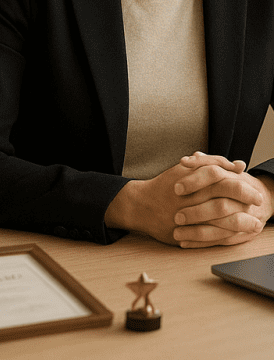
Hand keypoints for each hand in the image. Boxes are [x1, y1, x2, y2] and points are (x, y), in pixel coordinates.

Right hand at [106, 154, 264, 246]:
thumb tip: (238, 165)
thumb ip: (211, 163)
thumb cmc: (166, 185)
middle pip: (224, 198)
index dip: (242, 185)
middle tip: (258, 204)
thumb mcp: (185, 169)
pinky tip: (240, 234)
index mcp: (190, 180)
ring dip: (242, 222)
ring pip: (221, 220)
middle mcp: (190, 197)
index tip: (255, 190)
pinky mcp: (187, 231)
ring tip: (256, 223)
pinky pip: (212, 236)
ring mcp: (189, 216)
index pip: (221, 179)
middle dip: (244, 202)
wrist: (141, 205)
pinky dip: (229, 235)